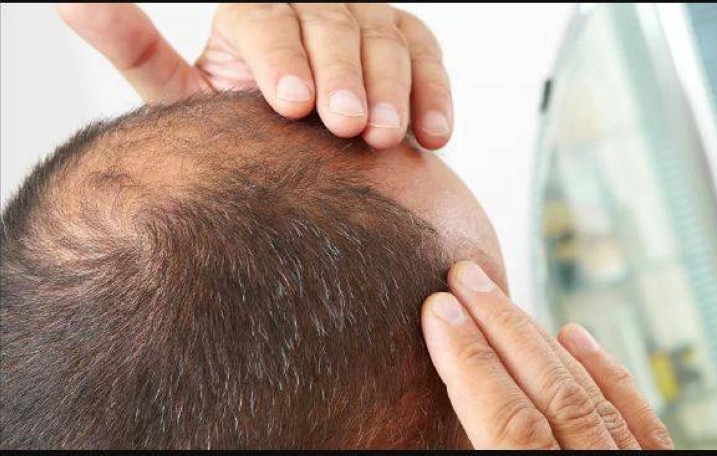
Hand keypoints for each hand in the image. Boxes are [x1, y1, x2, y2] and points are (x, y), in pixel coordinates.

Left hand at [57, 3, 452, 149]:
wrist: (301, 155)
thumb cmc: (242, 126)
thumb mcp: (182, 91)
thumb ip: (135, 46)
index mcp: (254, 13)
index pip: (265, 17)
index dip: (281, 58)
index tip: (292, 106)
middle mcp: (313, 7)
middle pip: (331, 23)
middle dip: (343, 76)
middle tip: (345, 127)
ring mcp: (367, 20)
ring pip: (385, 37)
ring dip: (390, 88)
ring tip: (383, 138)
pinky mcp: (410, 43)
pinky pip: (429, 58)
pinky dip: (434, 94)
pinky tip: (434, 135)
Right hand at [421, 261, 674, 448]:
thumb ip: (471, 447)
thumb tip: (432, 400)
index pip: (507, 422)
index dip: (469, 361)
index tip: (440, 309)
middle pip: (551, 393)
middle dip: (501, 328)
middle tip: (465, 277)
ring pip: (588, 396)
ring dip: (539, 339)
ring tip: (498, 299)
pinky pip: (639, 418)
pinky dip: (605, 372)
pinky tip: (575, 335)